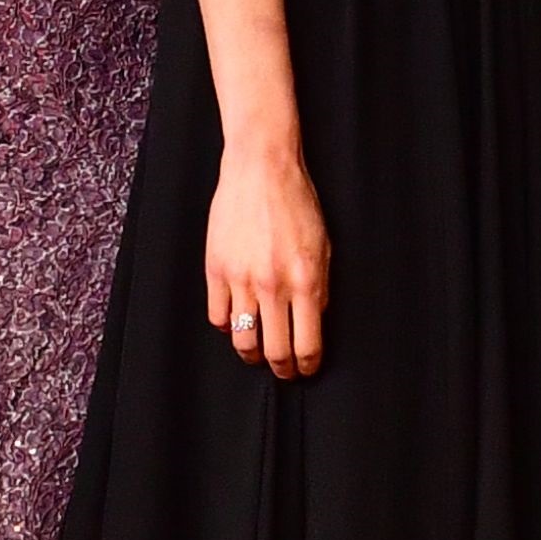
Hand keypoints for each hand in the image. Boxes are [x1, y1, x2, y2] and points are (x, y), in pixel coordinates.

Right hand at [206, 137, 329, 379]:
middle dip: (282, 369)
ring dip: (252, 355)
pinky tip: (237, 321)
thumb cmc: (298, 203)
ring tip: (258, 353)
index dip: (308, 365)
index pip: (308, 344)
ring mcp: (241, 279)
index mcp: (306, 281)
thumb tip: (316, 320)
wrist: (261, 169)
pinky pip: (218, 316)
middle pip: (275, 351)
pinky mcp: (216, 269)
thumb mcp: (324, 247)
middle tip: (284, 370)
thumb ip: (320, 288)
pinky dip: (228, 325)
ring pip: (243, 340)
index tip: (307, 369)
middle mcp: (274, 286)